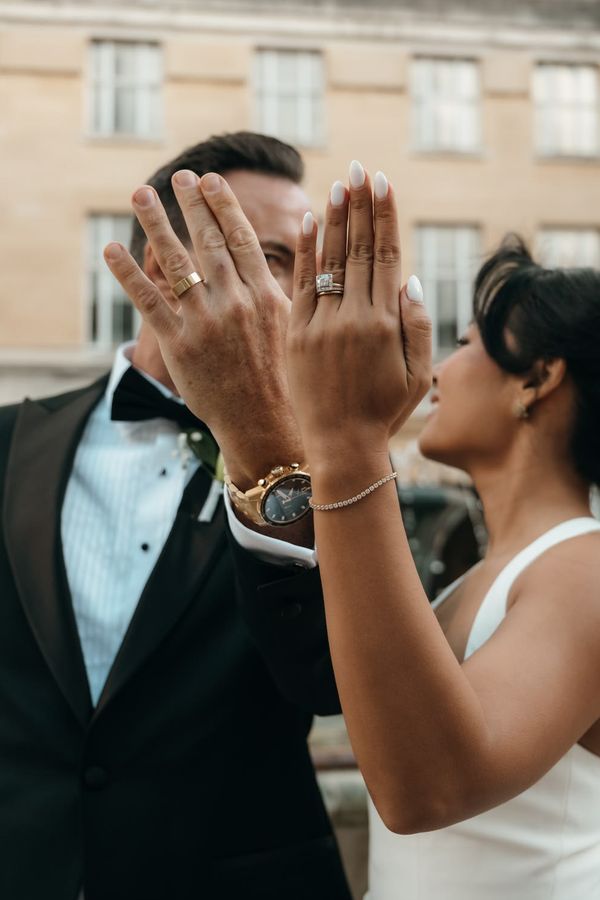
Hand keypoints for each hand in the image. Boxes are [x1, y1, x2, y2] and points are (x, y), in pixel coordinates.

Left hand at [103, 171, 302, 487]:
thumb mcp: (294, 328)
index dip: (223, 206)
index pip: (242, 240)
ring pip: (177, 263)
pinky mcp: (179, 345)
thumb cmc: (284, 381)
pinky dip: (128, 273)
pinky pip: (149, 301)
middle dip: (192, 204)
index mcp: (266, 297)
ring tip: (141, 193)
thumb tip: (287, 254)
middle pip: (209, 242)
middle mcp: (235, 304)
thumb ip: (284, 288)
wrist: (265, 425)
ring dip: (156, 224)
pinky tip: (113, 249)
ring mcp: (205, 323)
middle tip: (179, 176)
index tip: (211, 180)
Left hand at [287, 164, 431, 462]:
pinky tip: (309, 221)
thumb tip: (411, 278)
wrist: (339, 446)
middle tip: (361, 169)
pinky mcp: (295, 336)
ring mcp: (320, 325)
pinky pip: (300, 285)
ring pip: (330, 261)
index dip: (385, 217)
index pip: (387, 257)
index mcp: (385, 325)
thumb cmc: (383, 413)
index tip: (384, 183)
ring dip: (336, 219)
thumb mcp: (416, 375)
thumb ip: (417, 326)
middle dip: (361, 206)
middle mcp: (353, 318)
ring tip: (339, 183)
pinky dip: (305, 252)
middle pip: (359, 250)